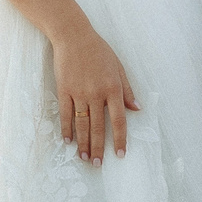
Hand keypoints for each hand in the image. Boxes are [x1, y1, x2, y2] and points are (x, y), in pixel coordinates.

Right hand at [51, 29, 139, 162]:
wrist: (73, 36)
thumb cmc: (99, 50)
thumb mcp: (118, 67)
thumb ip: (127, 90)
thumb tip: (137, 109)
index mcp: (113, 88)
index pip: (119, 120)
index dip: (120, 139)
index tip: (120, 154)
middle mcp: (96, 93)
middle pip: (98, 127)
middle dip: (98, 148)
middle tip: (98, 164)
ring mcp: (79, 93)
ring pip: (82, 124)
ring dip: (83, 143)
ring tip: (83, 158)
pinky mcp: (64, 90)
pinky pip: (66, 114)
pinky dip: (67, 129)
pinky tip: (68, 141)